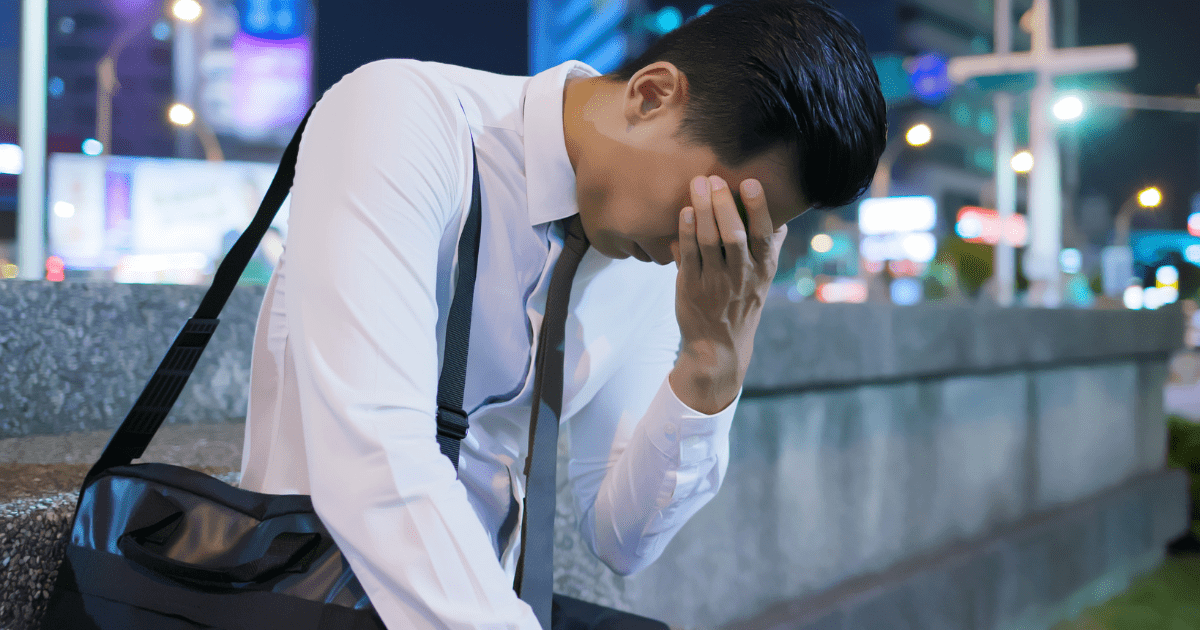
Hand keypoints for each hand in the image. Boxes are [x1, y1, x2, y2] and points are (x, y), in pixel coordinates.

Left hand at [667, 174, 786, 414]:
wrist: (718, 348)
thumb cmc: (742, 307)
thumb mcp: (762, 282)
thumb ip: (768, 250)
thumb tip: (782, 222)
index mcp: (762, 270)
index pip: (763, 235)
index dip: (758, 208)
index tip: (750, 182)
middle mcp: (742, 276)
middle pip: (734, 235)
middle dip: (724, 204)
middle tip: (713, 177)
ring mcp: (715, 283)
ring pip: (709, 242)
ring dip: (703, 210)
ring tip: (697, 184)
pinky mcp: (691, 287)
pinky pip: (688, 255)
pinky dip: (686, 232)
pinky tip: (685, 212)